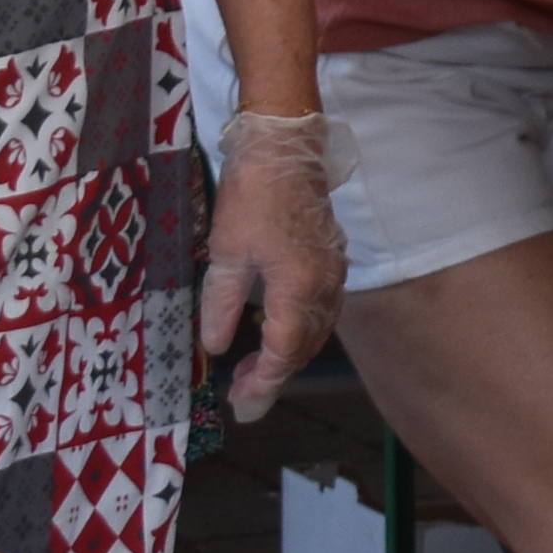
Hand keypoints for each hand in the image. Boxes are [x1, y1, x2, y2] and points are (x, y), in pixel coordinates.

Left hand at [198, 109, 348, 421]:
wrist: (285, 147)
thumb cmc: (251, 196)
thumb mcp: (225, 253)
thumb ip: (223, 304)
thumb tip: (219, 346)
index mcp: (297, 286)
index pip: (285, 351)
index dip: (264, 382)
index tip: (241, 405)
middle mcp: (324, 283)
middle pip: (306, 345)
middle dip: (276, 374)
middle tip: (243, 394)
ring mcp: (333, 269)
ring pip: (317, 328)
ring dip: (291, 354)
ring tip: (257, 369)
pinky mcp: (331, 256)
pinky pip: (322, 308)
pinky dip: (302, 329)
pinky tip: (278, 330)